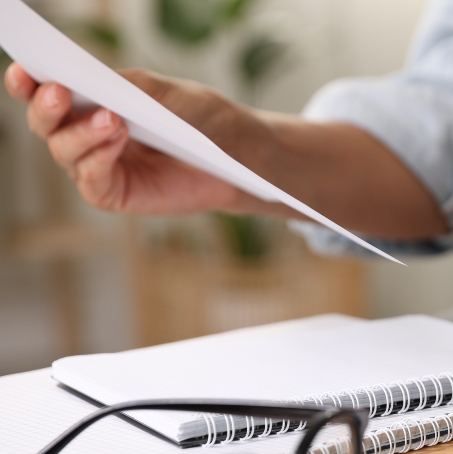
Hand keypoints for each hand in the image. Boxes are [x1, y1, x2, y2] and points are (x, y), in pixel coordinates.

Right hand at [4, 63, 257, 215]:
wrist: (237, 152)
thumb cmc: (200, 118)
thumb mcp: (166, 93)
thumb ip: (128, 85)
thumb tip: (90, 79)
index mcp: (89, 104)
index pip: (45, 93)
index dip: (28, 83)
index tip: (24, 70)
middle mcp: (85, 136)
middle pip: (45, 124)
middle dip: (46, 108)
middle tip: (59, 92)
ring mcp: (97, 166)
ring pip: (64, 151)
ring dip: (81, 133)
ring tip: (111, 118)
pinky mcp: (114, 194)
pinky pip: (90, 180)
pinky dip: (98, 159)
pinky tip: (117, 140)